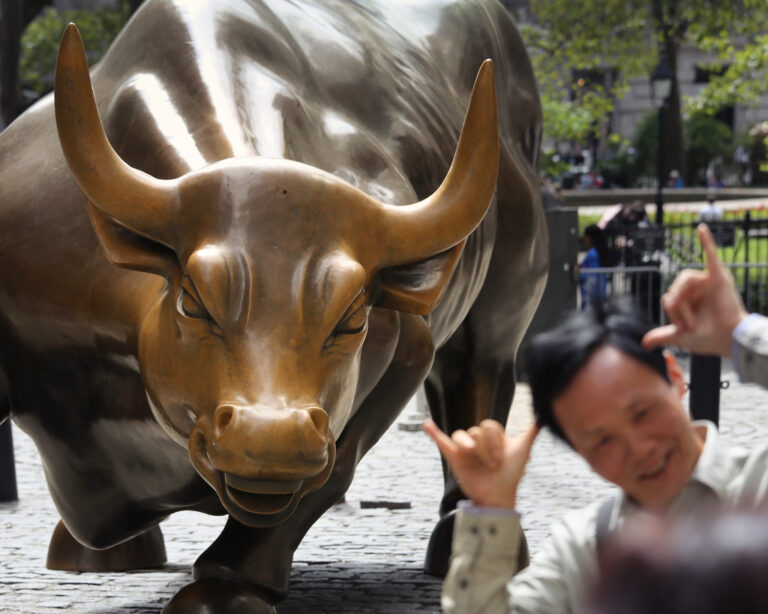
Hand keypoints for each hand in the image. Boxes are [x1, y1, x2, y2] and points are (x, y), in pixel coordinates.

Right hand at [422, 419, 538, 508]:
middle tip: (492, 465)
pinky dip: (433, 432)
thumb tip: (544, 417)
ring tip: (474, 459)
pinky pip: (441, 440)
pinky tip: (426, 425)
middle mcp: (478, 440)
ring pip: (461, 434)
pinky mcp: (453, 457)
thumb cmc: (511, 474)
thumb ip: (530, 433)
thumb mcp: (522, 450)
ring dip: (469, 446)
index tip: (502, 459)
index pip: (489, 426)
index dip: (495, 441)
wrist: (498, 496)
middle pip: (476, 431)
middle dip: (486, 449)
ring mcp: (465, 448)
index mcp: (492, 436)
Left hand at [642, 224, 747, 355]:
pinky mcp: (719, 277)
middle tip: (689, 324)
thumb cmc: (708, 338)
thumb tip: (643, 343)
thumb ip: (661, 336)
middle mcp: (696, 289)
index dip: (672, 313)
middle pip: (674, 288)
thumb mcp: (679, 336)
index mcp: (687, 299)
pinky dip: (706, 242)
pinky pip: (711, 255)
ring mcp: (708, 282)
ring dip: (684, 299)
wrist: (728, 340)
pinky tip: (701, 228)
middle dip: (677, 308)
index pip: (668, 297)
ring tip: (692, 317)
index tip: (684, 328)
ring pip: (685, 280)